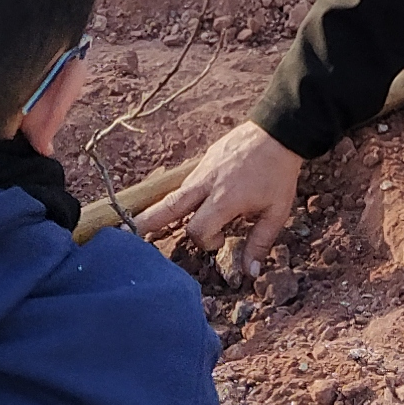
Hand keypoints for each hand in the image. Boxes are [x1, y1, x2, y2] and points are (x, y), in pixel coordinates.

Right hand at [146, 119, 305, 281]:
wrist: (276, 131)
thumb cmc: (278, 173)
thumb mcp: (276, 211)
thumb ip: (260, 242)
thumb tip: (250, 273)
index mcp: (224, 199)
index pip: (198, 231)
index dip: (207, 242)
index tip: (222, 239)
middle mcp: (206, 184)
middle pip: (168, 207)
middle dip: (147, 222)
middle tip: (125, 235)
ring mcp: (201, 170)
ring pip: (174, 194)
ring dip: (162, 211)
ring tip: (140, 224)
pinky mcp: (202, 161)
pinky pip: (186, 183)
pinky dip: (180, 197)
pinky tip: (179, 204)